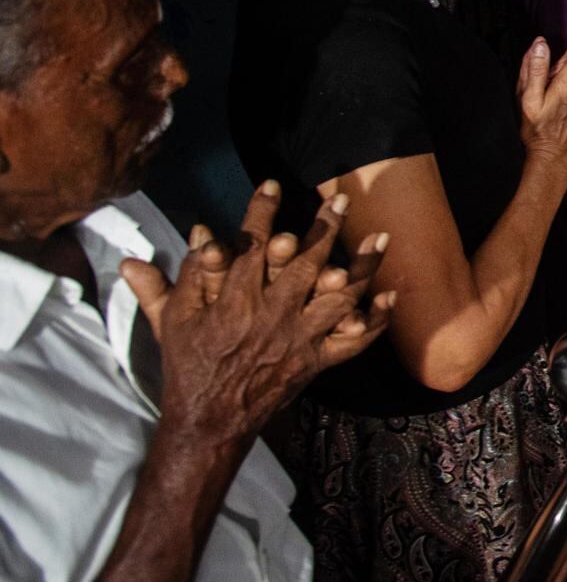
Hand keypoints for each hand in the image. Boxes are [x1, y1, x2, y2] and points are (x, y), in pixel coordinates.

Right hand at [121, 181, 393, 444]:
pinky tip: (391, 295)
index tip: (271, 184)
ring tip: (380, 237)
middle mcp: (270, 316)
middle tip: (341, 198)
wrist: (210, 421)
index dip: (260, 213)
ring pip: (337, 298)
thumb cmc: (189, 367)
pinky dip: (374, 319)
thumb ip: (161, 287)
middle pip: (303, 265)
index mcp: (233, 303)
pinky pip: (353, 340)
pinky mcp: (316, 361)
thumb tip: (137, 256)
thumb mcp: (169, 325)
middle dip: (324, 229)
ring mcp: (298, 339)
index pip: (249, 247)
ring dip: (361, 267)